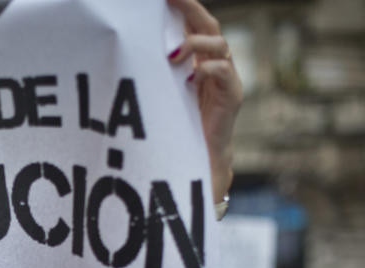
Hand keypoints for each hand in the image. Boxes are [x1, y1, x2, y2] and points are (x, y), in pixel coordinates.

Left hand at [167, 0, 242, 200]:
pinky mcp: (232, 96)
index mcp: (200, 58)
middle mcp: (217, 62)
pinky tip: (190, 79)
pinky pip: (223, 73)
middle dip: (191, 9)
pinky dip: (207, 71)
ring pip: (219, 45)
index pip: (195, 23)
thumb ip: (159, 68)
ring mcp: (228, 77)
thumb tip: (131, 45)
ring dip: (194, 44)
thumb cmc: (177, 122)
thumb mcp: (165, 89)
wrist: (199, 156)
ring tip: (172, 55)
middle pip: (209, 26)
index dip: (184, 6)